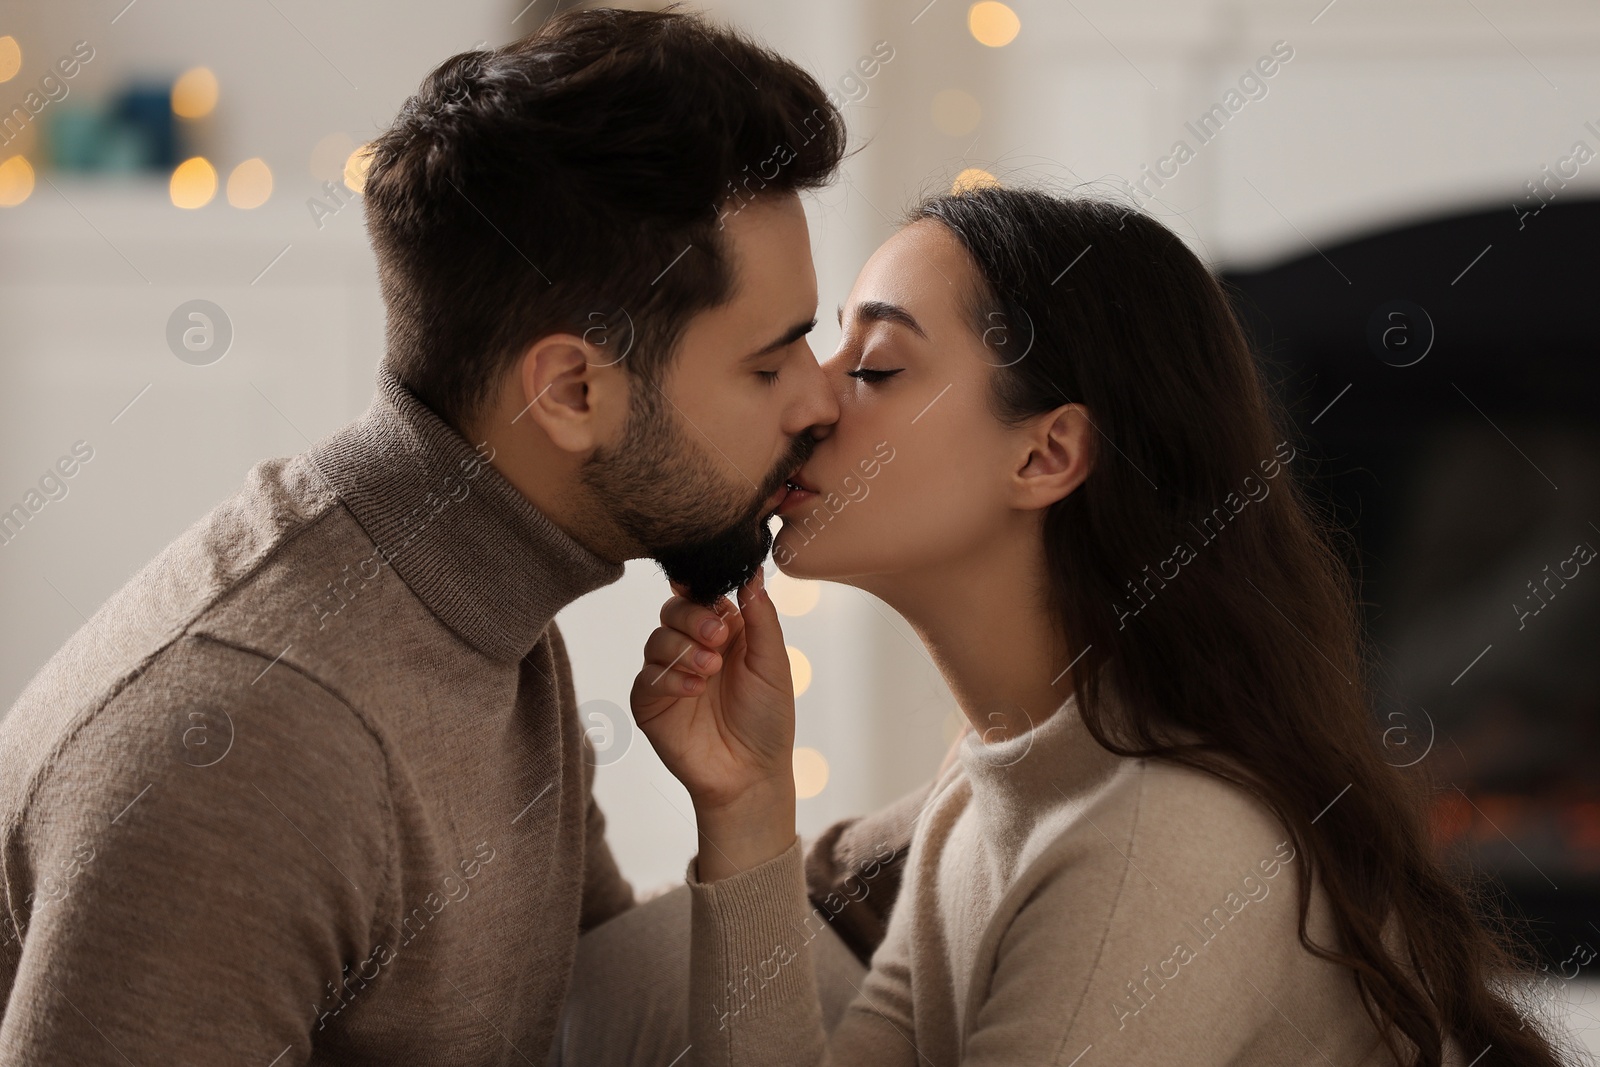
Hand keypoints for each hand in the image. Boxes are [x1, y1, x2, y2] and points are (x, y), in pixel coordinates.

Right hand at [630, 571, 796, 877]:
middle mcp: (693, 646)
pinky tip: (696, 690)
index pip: (703, 594)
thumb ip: (761, 616)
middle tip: (718, 637)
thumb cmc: (768, 719)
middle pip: (673, 608)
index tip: (713, 596)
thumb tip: (752, 570)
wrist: (751, 773)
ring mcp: (669, 673)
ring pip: (657, 638)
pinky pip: (648, 676)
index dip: (702, 589)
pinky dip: (672, 678)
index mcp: (725, 631)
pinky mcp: (650, 701)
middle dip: (693, 617)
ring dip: (684, 648)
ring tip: (711, 669)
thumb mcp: (774, 662)